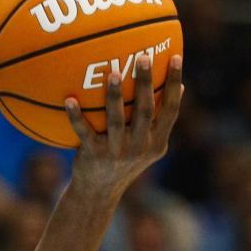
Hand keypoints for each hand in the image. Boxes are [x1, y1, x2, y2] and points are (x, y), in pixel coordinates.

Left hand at [64, 53, 183, 195]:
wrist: (98, 193)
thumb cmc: (124, 161)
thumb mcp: (148, 145)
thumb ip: (161, 120)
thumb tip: (181, 87)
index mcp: (157, 142)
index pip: (171, 109)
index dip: (174, 83)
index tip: (175, 57)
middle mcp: (140, 147)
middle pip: (146, 111)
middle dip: (146, 83)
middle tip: (142, 57)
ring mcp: (116, 152)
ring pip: (116, 120)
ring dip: (115, 96)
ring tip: (112, 72)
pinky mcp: (93, 156)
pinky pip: (84, 132)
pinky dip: (76, 116)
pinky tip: (70, 99)